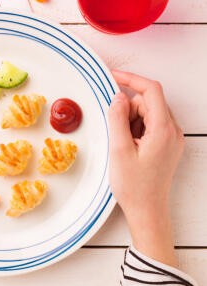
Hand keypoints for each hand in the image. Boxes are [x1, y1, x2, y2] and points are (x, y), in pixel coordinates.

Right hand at [109, 70, 183, 266]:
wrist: (147, 210)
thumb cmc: (134, 185)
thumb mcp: (119, 150)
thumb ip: (117, 119)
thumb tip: (118, 97)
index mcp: (163, 129)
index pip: (151, 90)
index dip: (131, 79)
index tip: (113, 76)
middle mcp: (172, 131)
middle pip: (148, 102)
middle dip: (127, 110)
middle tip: (116, 133)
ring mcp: (171, 138)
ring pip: (148, 113)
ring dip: (131, 121)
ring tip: (123, 145)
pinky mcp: (166, 144)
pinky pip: (150, 125)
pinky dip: (136, 129)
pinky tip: (129, 147)